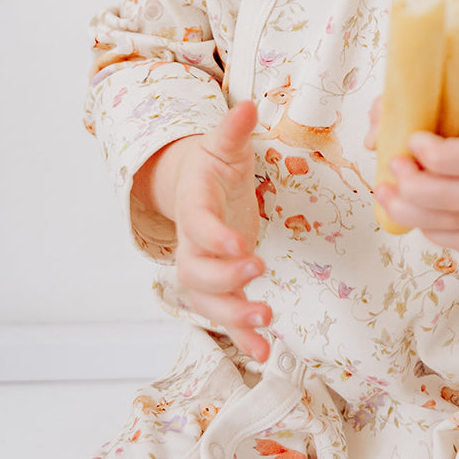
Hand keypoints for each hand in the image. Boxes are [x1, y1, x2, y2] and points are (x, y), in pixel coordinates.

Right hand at [134, 100, 271, 360]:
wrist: (197, 187)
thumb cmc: (213, 166)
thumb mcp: (224, 145)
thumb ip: (234, 130)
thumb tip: (247, 106)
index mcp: (194, 206)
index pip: (198, 225)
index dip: (216, 237)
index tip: (242, 242)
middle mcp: (193, 244)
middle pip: (196, 273)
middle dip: (225, 279)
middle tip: (257, 271)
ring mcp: (205, 269)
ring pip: (207, 303)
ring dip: (233, 316)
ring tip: (264, 321)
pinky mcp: (222, 286)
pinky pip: (225, 318)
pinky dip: (242, 337)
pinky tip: (264, 353)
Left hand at [368, 85, 458, 249]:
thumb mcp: (447, 98)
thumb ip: (408, 106)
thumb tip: (374, 139)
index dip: (438, 156)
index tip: (412, 139)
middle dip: (417, 188)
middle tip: (392, 167)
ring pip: (458, 222)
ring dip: (412, 212)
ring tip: (386, 192)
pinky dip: (430, 230)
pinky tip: (412, 211)